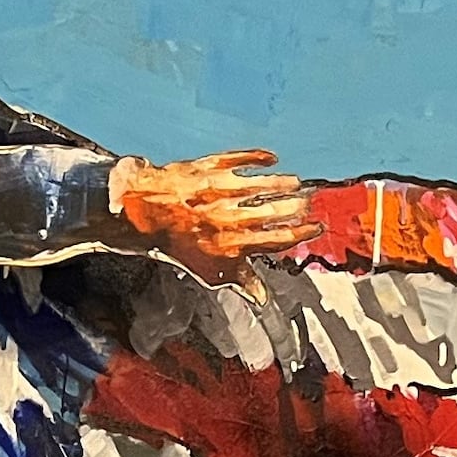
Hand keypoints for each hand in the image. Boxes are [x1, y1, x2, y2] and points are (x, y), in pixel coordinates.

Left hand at [112, 151, 318, 281]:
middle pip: (271, 211)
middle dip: (295, 206)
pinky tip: (271, 157)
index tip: (316, 226)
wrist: (141, 215)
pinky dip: (256, 157)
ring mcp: (216, 191)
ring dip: (281, 183)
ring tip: (296, 182)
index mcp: (231, 245)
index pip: (276, 239)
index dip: (300, 233)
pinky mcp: (205, 168)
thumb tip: (262, 299)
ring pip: (258, 185)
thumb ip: (240, 280)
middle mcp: (226, 218)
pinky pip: (236, 159)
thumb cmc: (178, 244)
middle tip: (309, 202)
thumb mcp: (208, 271)